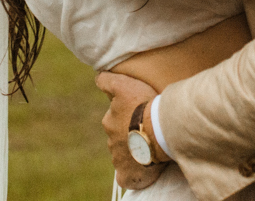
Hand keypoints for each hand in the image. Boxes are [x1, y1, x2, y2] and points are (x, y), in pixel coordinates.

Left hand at [96, 71, 168, 189]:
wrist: (158, 130)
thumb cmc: (142, 105)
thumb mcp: (123, 84)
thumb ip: (107, 81)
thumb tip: (96, 76)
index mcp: (109, 121)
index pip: (113, 119)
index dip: (125, 117)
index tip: (136, 115)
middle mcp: (111, 141)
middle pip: (119, 138)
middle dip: (129, 135)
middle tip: (146, 129)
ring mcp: (118, 159)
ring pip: (125, 155)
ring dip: (134, 151)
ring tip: (150, 146)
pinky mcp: (126, 175)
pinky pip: (126, 177)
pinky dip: (132, 174)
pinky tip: (141, 168)